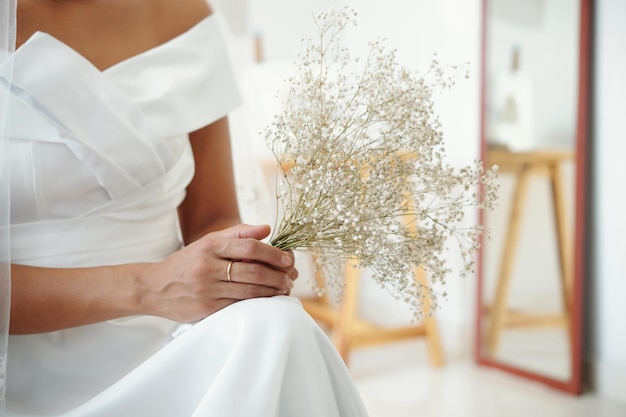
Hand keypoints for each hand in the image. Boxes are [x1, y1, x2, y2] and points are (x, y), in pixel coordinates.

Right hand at [138, 224, 296, 322]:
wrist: (153, 288)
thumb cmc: (187, 263)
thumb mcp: (207, 242)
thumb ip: (237, 233)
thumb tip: (266, 228)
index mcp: (210, 247)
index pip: (249, 247)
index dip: (273, 253)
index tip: (288, 259)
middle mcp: (207, 267)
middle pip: (253, 270)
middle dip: (278, 274)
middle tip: (291, 276)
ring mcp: (206, 289)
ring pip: (249, 290)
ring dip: (272, 290)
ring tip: (284, 288)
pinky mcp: (207, 308)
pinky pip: (239, 305)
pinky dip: (257, 303)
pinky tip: (268, 300)